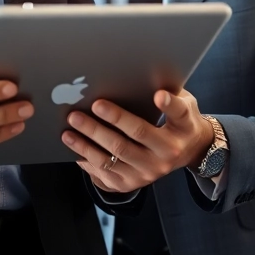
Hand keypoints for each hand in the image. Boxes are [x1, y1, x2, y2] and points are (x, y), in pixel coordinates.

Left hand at [61, 88, 212, 193]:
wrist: (186, 152)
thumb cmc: (177, 120)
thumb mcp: (184, 103)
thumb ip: (169, 93)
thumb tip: (143, 71)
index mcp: (183, 128)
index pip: (178, 113)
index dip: (168, 104)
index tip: (158, 94)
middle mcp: (167, 153)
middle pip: (135, 135)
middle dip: (110, 120)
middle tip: (88, 106)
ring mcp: (148, 172)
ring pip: (114, 157)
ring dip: (88, 143)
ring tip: (69, 129)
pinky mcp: (131, 183)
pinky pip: (104, 172)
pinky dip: (87, 159)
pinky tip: (74, 147)